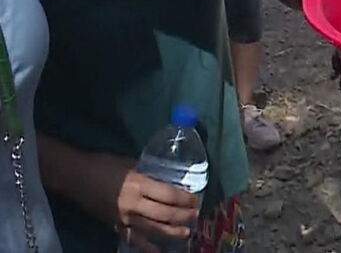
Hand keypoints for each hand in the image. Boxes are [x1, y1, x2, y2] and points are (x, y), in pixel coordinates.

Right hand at [83, 154, 197, 252]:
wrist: (76, 177)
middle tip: (196, 216)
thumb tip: (168, 182)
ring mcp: (124, 218)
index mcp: (139, 184)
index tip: (195, 199)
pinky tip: (159, 251)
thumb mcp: (131, 165)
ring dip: (172, 233)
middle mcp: (133, 204)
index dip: (185, 199)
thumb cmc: (104, 166)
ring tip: (186, 233)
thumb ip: (149, 175)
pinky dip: (148, 247)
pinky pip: (134, 240)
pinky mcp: (115, 227)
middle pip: (165, 214)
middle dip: (183, 216)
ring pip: (153, 230)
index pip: (169, 194)